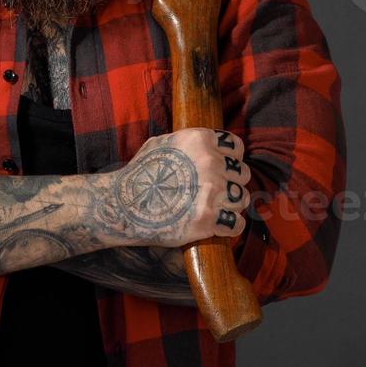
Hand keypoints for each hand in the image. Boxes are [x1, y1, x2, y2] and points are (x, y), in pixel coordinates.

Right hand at [108, 128, 249, 247]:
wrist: (123, 206)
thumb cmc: (140, 174)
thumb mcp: (162, 143)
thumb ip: (190, 143)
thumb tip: (210, 144)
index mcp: (201, 140)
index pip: (237, 148)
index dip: (232, 159)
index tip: (225, 169)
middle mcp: (210, 163)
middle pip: (243, 174)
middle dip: (233, 183)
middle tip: (218, 192)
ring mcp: (211, 191)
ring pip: (242, 198)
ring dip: (232, 204)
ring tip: (218, 208)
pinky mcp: (208, 219)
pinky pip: (237, 223)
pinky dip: (232, 226)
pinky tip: (222, 225)